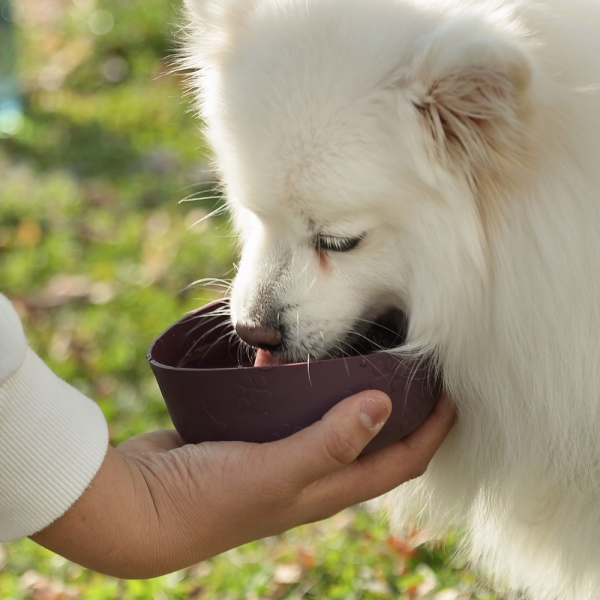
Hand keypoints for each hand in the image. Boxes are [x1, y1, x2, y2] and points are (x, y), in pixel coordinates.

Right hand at [31, 391, 454, 578]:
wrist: (143, 508)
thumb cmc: (211, 497)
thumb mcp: (277, 470)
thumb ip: (331, 442)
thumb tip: (387, 407)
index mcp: (328, 488)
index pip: (401, 462)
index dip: (433, 432)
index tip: (452, 394)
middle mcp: (311, 472)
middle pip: (370, 438)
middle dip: (397, 406)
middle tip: (408, 363)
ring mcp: (279, 452)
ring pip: (325, 415)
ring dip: (341, 387)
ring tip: (351, 347)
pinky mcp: (249, 434)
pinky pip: (282, 402)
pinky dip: (290, 380)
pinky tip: (280, 353)